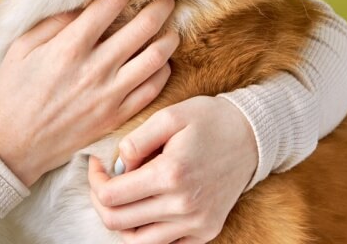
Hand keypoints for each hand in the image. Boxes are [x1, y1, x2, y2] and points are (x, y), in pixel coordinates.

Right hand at [0, 0, 177, 186]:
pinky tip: (161, 62)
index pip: (109, 5)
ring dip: (167, 38)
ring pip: (155, 58)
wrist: (12, 145)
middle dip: (159, 7)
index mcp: (69, 47)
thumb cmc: (11, 93)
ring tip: (170, 28)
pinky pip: (152, 90)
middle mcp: (94, 69)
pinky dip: (162, 71)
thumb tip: (83, 5)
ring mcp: (109, 95)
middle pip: (142, 28)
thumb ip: (54, 24)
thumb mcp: (22, 49)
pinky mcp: (115, 117)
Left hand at [88, 96, 257, 243]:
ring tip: (121, 197)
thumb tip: (117, 166)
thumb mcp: (169, 116)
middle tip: (102, 181)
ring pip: (137, 242)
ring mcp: (196, 223)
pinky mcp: (205, 232)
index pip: (110, 196)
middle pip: (117, 222)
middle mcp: (183, 206)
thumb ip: (136, 141)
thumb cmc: (208, 120)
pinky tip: (144, 207)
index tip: (97, 164)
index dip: (94, 180)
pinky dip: (145, 231)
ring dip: (120, 221)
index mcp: (170, 174)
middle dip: (100, 201)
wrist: (252, 136)